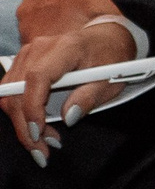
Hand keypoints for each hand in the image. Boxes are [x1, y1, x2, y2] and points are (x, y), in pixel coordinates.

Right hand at [0, 18, 137, 162]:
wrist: (105, 39)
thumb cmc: (110, 57)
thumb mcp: (110, 80)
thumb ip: (89, 97)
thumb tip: (68, 117)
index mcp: (66, 47)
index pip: (37, 77)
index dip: (33, 106)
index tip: (38, 131)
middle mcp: (40, 48)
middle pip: (18, 90)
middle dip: (26, 125)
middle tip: (42, 149)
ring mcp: (28, 54)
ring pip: (10, 95)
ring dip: (22, 123)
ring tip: (43, 142)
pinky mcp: (23, 63)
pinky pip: (12, 92)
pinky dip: (21, 113)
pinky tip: (38, 128)